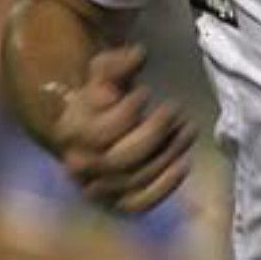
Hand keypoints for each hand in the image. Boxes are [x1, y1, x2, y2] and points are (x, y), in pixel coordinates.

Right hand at [52, 46, 196, 213]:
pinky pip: (139, 204)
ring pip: (134, 181)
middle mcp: (80, 165)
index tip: (145, 92)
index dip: (126, 112)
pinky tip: (184, 163)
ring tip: (188, 128)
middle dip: (154, 134)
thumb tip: (137, 55)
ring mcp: (98, 187)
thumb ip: (117, 62)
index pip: (99, 132)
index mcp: (71, 132)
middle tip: (176, 110)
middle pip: (119, 161)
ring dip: (167, 155)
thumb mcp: (102, 71)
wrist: (86, 128)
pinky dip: (164, 187)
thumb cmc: (100, 94)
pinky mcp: (117, 202)